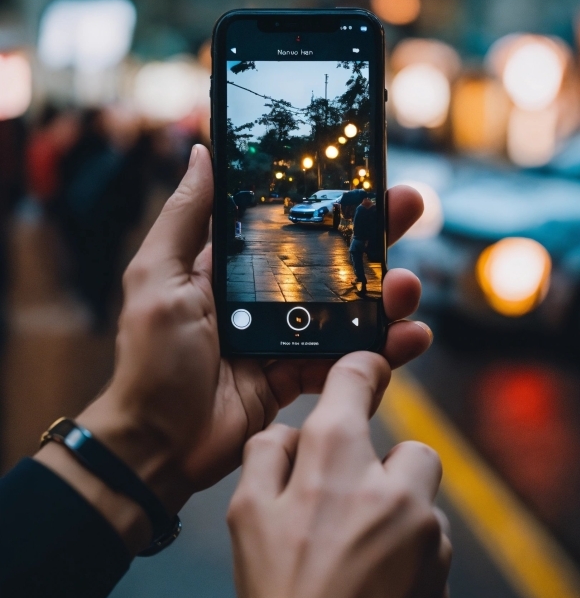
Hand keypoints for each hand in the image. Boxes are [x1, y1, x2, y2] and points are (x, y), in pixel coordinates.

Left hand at [55, 146, 431, 519]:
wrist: (159, 445)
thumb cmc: (150, 359)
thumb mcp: (157, 278)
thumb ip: (183, 218)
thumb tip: (200, 153)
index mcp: (230, 267)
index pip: (286, 222)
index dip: (323, 199)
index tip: (361, 174)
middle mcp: (261, 296)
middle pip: (328, 259)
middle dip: (371, 234)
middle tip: (409, 208)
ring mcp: (284, 336)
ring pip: (347, 308)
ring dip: (385, 295)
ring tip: (408, 288)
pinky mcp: (298, 375)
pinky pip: (346, 358)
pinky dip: (380, 350)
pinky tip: (409, 339)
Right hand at [228, 352, 450, 597]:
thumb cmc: (274, 589)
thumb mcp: (245, 511)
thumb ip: (269, 451)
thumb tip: (296, 430)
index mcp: (337, 460)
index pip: (357, 380)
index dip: (362, 367)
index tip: (368, 368)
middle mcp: (391, 487)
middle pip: (412, 448)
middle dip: (387, 466)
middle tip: (353, 501)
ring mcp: (424, 534)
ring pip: (423, 501)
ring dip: (398, 513)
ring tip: (359, 550)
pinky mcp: (439, 576)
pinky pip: (430, 546)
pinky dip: (408, 554)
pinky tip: (373, 581)